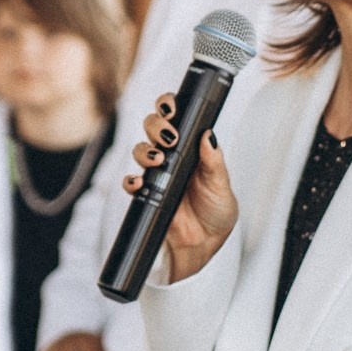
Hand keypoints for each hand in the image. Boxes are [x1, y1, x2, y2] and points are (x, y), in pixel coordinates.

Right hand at [124, 94, 237, 283]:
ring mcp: (157, 174)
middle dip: (157, 125)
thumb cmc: (216, 211)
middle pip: (153, 126)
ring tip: (159, 160)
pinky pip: (131, 182)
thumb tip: (209, 135)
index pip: (176, 116)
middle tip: (170, 137)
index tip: (172, 108)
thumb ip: (214, 161)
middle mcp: (171, 155)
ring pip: (140, 149)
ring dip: (145, 150)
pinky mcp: (146, 194)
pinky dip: (131, 180)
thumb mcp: (221, 185)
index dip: (169, 106)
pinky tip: (140, 183)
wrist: (204, 244)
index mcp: (191, 147)